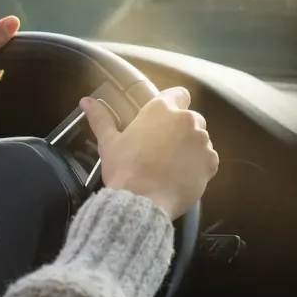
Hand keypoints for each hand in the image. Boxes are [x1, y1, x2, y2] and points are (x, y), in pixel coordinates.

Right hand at [80, 87, 218, 218]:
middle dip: (179, 129)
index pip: (179, 94)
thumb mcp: (108, 143)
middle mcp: (187, 120)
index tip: (161, 120)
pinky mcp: (211, 163)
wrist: (142, 202)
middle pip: (190, 117)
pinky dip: (198, 165)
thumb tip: (86, 101)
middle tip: (160, 147)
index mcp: (162, 109)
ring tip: (170, 165)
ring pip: (199, 139)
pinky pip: (207, 159)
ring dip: (189, 147)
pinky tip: (180, 176)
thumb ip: (101, 118)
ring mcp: (202, 142)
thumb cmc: (124, 169)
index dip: (172, 104)